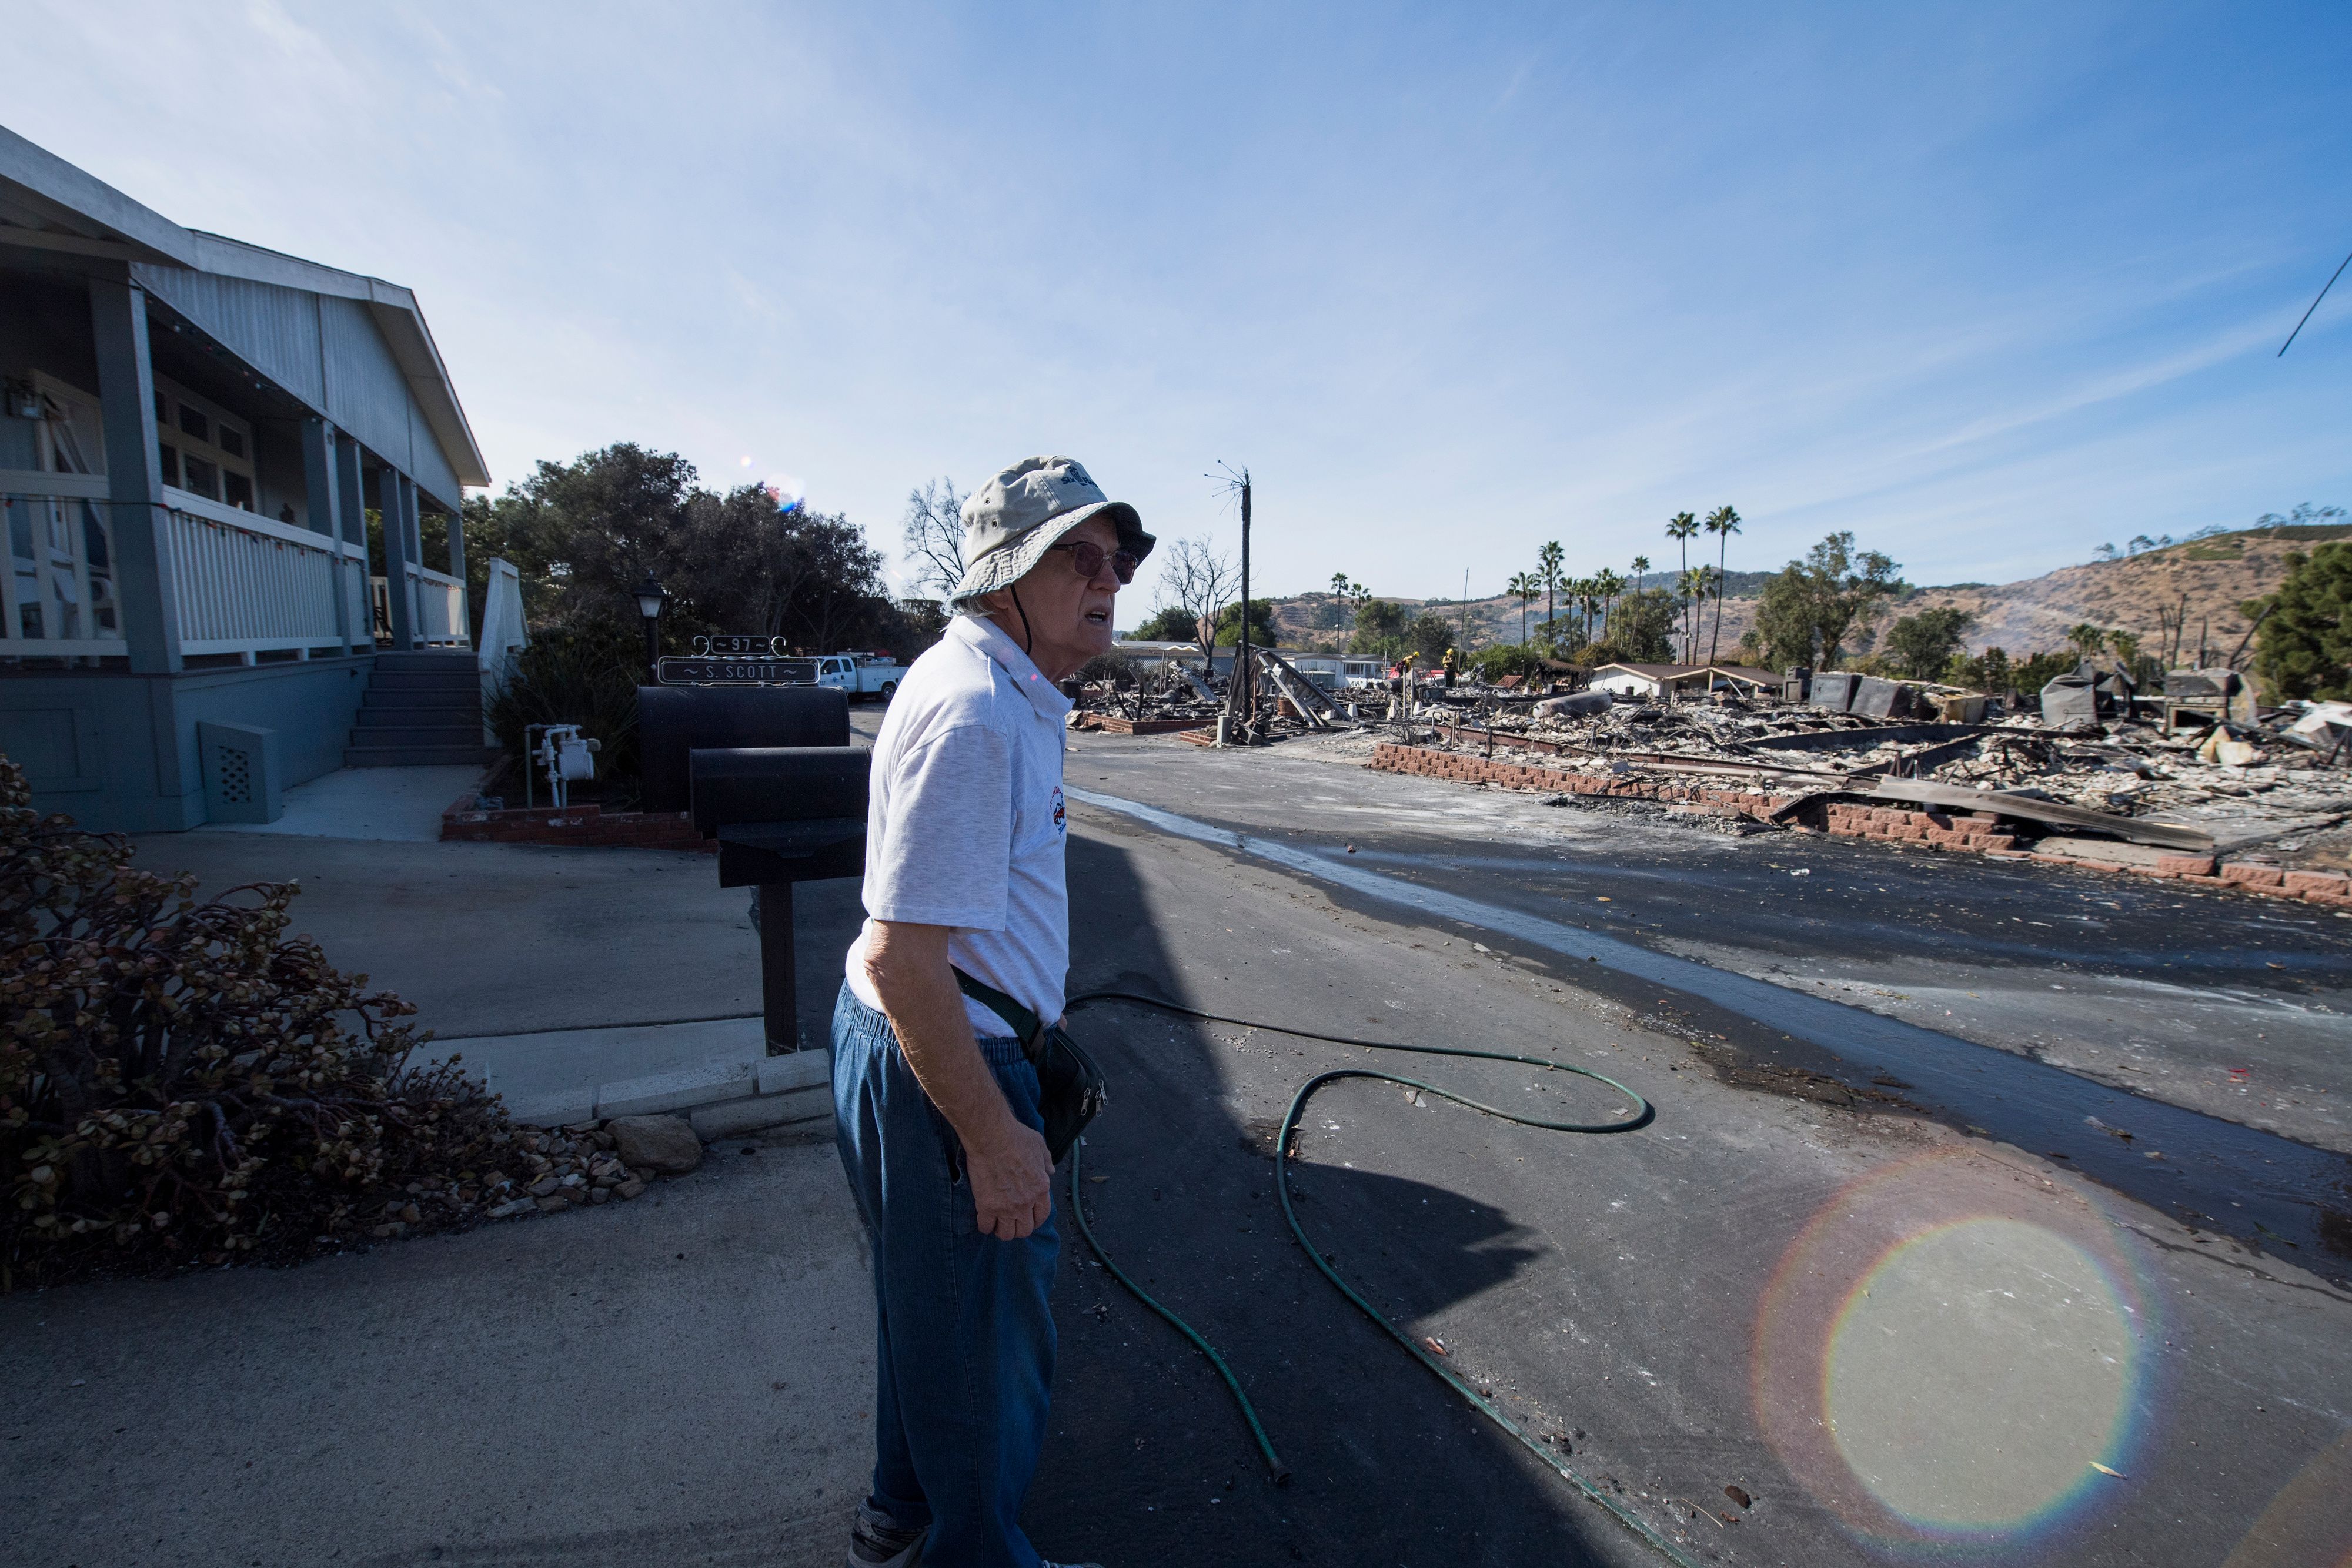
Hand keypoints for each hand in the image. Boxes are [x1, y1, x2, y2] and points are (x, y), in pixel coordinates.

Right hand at [964, 1121, 1053, 1239]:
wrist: (992, 1137)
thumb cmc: (1016, 1138)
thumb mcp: (1040, 1146)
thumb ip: (1046, 1161)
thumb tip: (1050, 1170)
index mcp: (1041, 1189)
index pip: (1042, 1216)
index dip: (1036, 1221)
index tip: (1029, 1220)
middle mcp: (1026, 1203)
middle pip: (1025, 1230)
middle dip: (1019, 1229)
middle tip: (1012, 1223)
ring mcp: (1006, 1207)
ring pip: (1007, 1234)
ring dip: (1003, 1232)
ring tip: (998, 1226)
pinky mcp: (987, 1206)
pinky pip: (986, 1226)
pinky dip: (985, 1227)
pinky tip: (984, 1224)